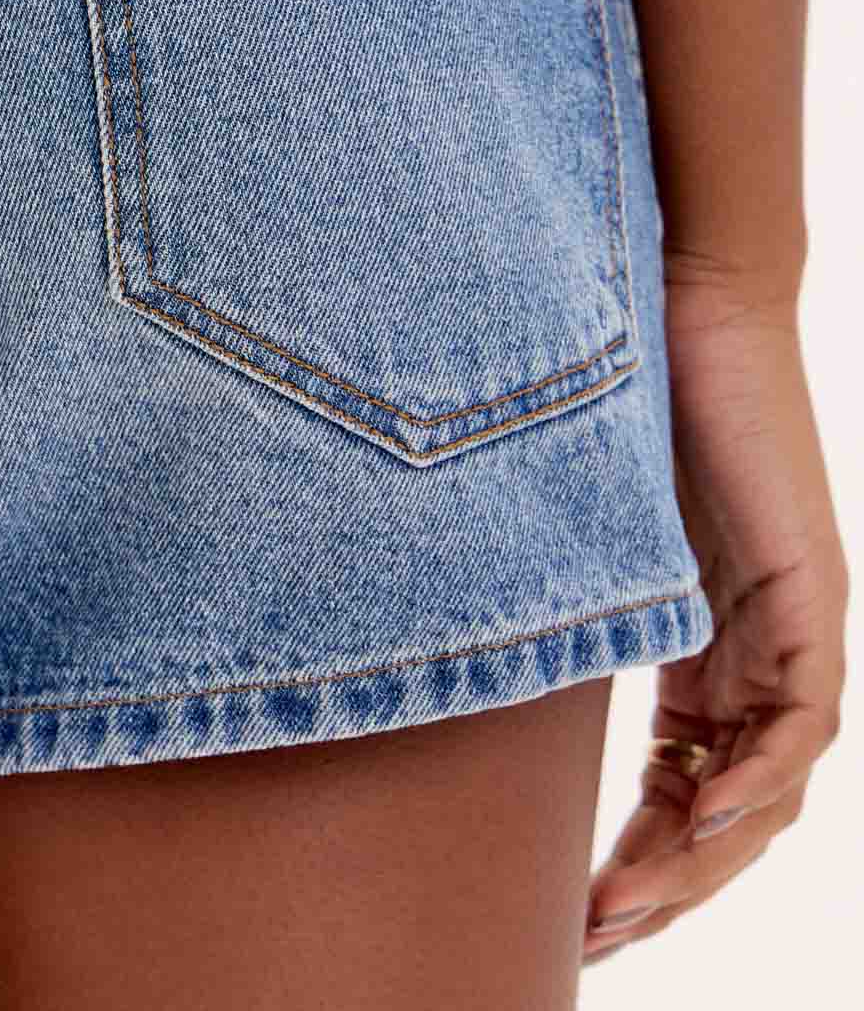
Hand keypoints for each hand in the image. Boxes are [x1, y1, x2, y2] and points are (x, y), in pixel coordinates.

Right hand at [582, 259, 848, 965]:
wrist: (677, 297)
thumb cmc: (603, 392)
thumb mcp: (561, 528)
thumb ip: (538, 598)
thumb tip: (423, 643)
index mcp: (696, 644)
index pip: (682, 787)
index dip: (637, 860)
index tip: (576, 912)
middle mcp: (750, 650)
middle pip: (728, 810)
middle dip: (665, 885)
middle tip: (598, 936)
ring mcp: (789, 624)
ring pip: (770, 784)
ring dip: (706, 855)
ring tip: (633, 905)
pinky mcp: (810, 590)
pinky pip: (805, 716)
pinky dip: (759, 777)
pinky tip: (699, 812)